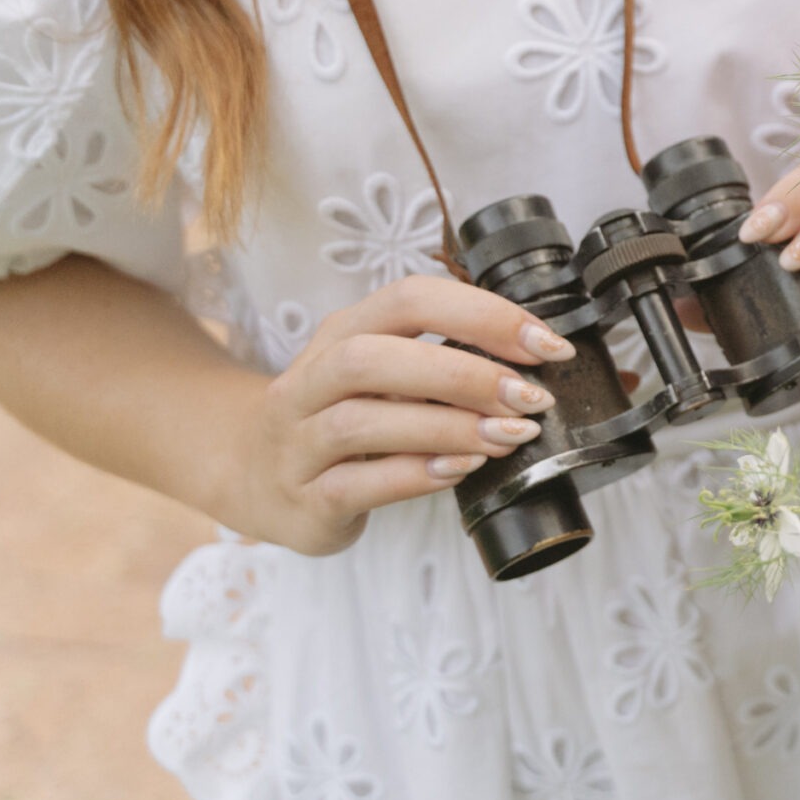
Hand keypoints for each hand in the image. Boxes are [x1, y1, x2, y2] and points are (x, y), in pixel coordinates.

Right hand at [220, 275, 572, 557]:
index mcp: (342, 334)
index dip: (482, 315)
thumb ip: (442, 362)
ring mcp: (298, 441)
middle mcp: (310, 380)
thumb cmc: (342, 420)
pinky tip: (462, 469)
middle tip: (531, 397)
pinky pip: (358, 483)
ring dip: (449, 426)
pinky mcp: (304, 499)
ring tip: (510, 436)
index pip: (409, 299)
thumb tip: (539, 361)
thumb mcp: (382, 376)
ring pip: (363, 421)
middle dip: (466, 373)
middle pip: (375, 356)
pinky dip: (417, 474)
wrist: (253, 477)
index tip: (545, 344)